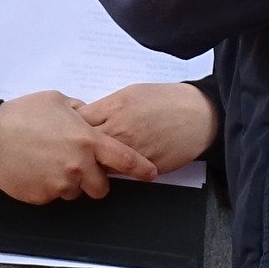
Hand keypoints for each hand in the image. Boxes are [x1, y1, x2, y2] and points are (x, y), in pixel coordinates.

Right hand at [0, 89, 157, 203]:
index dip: (141, 168)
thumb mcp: (59, 101)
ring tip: (51, 161)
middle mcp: (78, 165)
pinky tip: (38, 169)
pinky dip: (50, 187)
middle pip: (102, 187)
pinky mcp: (42, 197)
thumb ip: (83, 112)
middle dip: (96, 179)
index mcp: (87, 140)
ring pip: (76, 192)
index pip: (125, 159)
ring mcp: (60, 183)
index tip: (151, 173)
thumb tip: (92, 116)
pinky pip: (54, 196)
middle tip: (81, 165)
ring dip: (71, 182)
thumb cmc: (23, 115)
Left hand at [78, 82, 218, 175]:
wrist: (199, 115)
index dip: (71, 128)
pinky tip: (116, 167)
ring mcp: (132, 149)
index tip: (69, 132)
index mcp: (115, 107)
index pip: (79, 121)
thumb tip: (85, 119)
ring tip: (93, 163)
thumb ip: (107, 107)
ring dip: (95, 165)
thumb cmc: (166, 100)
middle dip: (78, 150)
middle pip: (84, 146)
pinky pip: (121, 174)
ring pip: (100, 164)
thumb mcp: (132, 93)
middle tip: (75, 153)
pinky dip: (115, 172)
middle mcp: (120, 128)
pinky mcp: (144, 166)